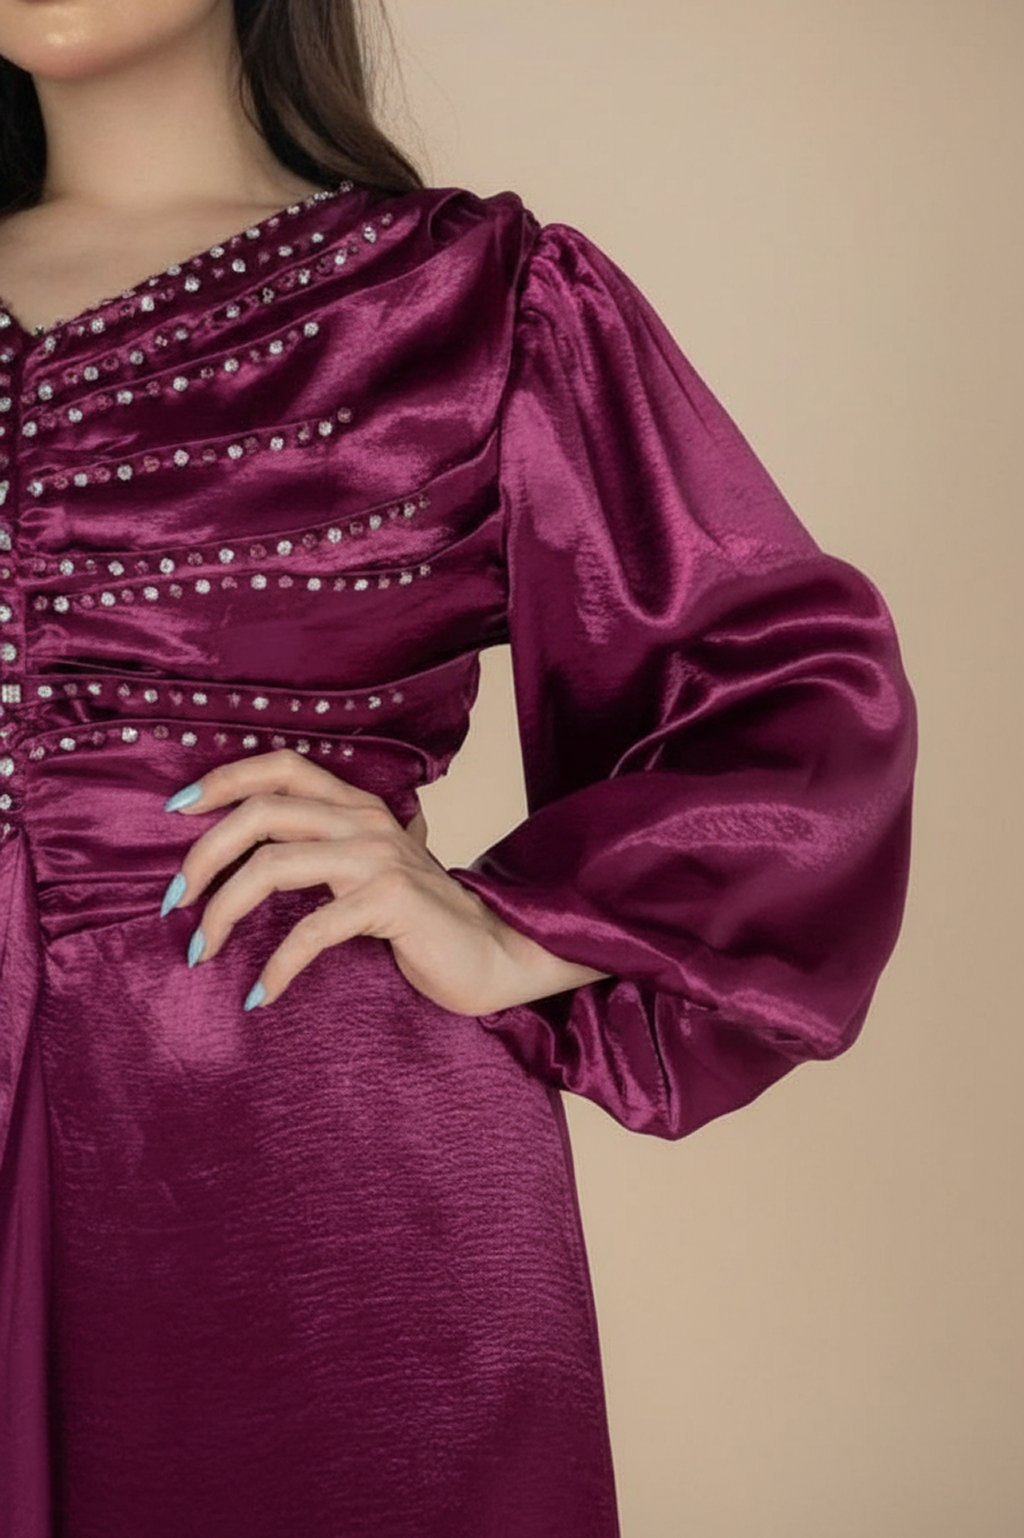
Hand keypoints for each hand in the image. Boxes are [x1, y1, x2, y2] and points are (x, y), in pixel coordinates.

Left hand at [160, 747, 608, 1014]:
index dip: (224, 779)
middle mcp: (366, 821)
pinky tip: (261, 994)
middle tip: (175, 901)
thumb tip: (243, 866)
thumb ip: (324, 853)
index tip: (176, 813)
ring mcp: (379, 858)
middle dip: (203, 855)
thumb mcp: (369, 872)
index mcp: (358, 806)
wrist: (495, 953)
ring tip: (200, 950)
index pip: (283, 766)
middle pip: (261, 812)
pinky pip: (310, 930)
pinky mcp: (390, 901)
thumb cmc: (423, 922)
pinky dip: (276, 966)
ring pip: (272, 866)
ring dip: (222, 911)